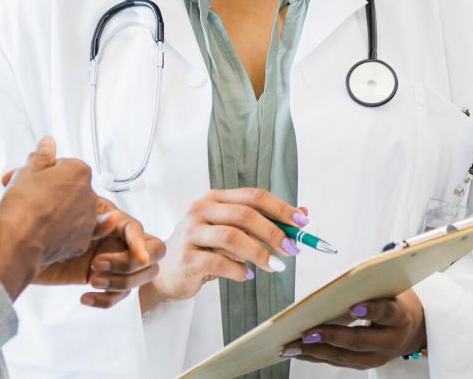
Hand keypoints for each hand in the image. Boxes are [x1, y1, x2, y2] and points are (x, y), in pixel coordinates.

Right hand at [0, 137, 99, 298]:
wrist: (19, 243)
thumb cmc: (22, 206)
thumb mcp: (26, 172)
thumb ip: (41, 155)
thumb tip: (48, 143)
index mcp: (78, 171)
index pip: (63, 165)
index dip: (44, 172)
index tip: (31, 179)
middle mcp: (89, 193)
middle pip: (69, 187)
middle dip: (52, 190)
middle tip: (29, 196)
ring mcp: (88, 219)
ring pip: (74, 209)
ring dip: (60, 209)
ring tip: (36, 215)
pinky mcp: (83, 240)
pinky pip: (77, 231)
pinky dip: (72, 230)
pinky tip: (66, 228)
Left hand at [32, 198, 165, 307]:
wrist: (17, 246)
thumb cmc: (36, 224)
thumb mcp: (62, 213)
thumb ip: (87, 217)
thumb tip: (113, 218)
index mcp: (108, 217)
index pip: (137, 229)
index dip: (141, 243)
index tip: (139, 258)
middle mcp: (115, 239)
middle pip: (151, 255)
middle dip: (128, 264)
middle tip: (96, 265)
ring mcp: (111, 260)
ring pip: (138, 278)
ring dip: (120, 282)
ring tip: (91, 279)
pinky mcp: (101, 280)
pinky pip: (118, 295)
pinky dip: (106, 300)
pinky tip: (85, 298)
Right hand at [140, 188, 306, 311]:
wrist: (168, 271)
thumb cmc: (205, 249)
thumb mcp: (233, 232)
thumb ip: (263, 223)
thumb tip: (303, 214)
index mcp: (216, 199)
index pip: (253, 196)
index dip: (280, 208)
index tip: (303, 223)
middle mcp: (201, 209)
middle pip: (244, 214)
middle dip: (273, 232)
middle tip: (292, 249)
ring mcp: (191, 232)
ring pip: (231, 237)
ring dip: (259, 253)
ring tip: (275, 266)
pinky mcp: (187, 257)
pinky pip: (218, 263)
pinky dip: (238, 270)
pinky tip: (247, 276)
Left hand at [278, 290, 426, 368]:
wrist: (414, 329)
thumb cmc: (395, 300)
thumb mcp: (389, 288)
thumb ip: (367, 287)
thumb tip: (332, 285)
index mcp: (399, 315)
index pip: (386, 312)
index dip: (371, 311)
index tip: (354, 307)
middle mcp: (390, 340)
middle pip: (360, 342)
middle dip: (332, 338)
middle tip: (307, 333)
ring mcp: (378, 356)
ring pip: (345, 356)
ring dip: (316, 352)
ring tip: (292, 346)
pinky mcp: (365, 364)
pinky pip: (338, 361)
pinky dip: (316, 356)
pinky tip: (297, 351)